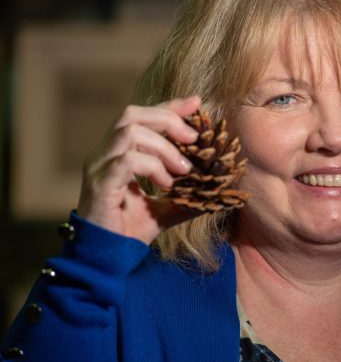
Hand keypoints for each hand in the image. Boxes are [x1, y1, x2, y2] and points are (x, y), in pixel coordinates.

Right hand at [77, 96, 201, 244]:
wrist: (107, 258)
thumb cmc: (131, 230)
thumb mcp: (167, 208)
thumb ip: (188, 194)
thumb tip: (220, 189)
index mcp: (117, 153)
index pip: (142, 116)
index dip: (170, 107)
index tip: (197, 104)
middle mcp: (105, 154)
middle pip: (132, 114)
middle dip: (168, 119)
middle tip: (194, 139)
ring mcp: (99, 167)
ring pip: (130, 131)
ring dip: (164, 146)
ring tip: (183, 169)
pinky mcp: (100, 184)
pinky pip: (127, 160)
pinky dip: (153, 166)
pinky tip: (167, 183)